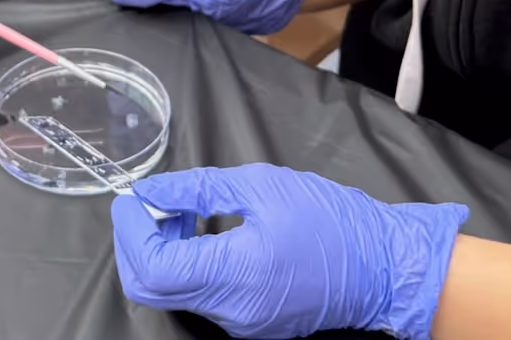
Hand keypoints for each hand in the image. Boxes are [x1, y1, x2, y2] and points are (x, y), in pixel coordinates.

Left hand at [113, 164, 468, 338]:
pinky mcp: (249, 324)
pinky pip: (200, 297)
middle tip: (150, 201)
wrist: (380, 266)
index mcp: (235, 275)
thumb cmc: (328, 219)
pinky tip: (200, 230)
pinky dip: (186, 264)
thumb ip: (199, 188)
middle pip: (152, 288)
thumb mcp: (262, 185)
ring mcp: (240, 325)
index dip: (131, 231)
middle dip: (137, 242)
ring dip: (161, 251)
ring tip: (180, 209)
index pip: (152, 268)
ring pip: (173, 294)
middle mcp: (231, 312)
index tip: (132, 197)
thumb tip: (153, 189)